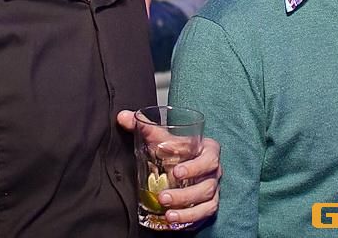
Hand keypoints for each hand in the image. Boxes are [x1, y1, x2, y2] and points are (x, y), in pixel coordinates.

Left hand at [117, 110, 220, 225]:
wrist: (183, 162)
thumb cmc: (176, 149)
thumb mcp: (162, 137)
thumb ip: (145, 127)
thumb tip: (123, 116)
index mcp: (208, 151)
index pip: (209, 158)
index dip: (195, 167)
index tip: (176, 172)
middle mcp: (214, 171)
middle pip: (207, 185)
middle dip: (185, 194)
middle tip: (163, 197)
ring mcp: (213, 189)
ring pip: (207, 203)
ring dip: (187, 211)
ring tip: (167, 214)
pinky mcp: (208, 205)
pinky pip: (204, 215)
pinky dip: (190, 220)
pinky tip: (174, 222)